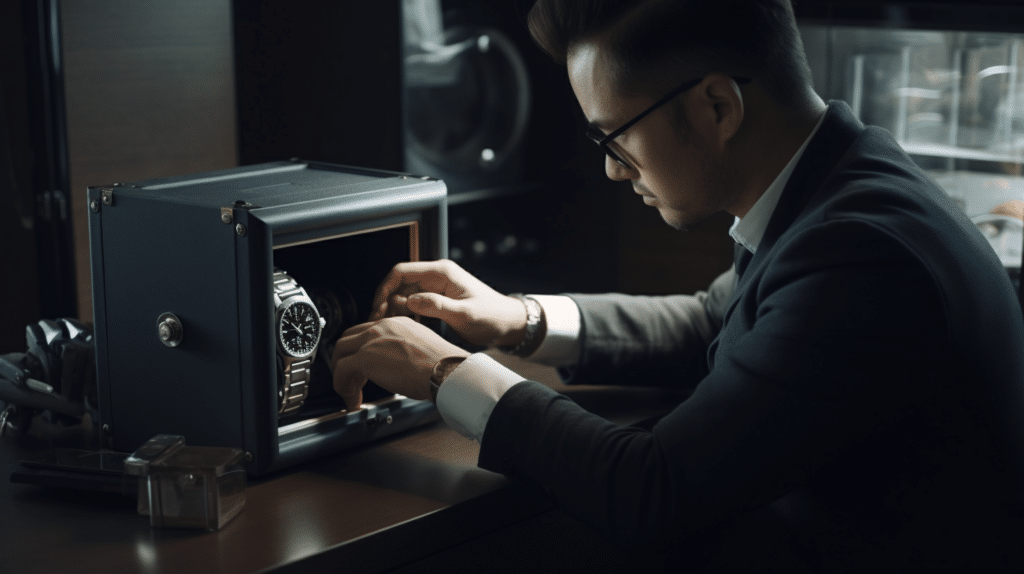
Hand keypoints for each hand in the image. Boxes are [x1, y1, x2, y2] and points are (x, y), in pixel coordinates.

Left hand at [331, 316, 469, 410]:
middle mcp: (382, 327)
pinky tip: (350, 397)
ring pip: (340, 352)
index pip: (368, 332)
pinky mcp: (364, 357)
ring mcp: (371, 340)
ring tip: (351, 392)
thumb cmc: (442, 365)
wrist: (445, 369)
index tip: (364, 368)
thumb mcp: (423, 349)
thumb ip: (407, 352)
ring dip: (343, 374)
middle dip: (347, 360)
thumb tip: (402, 367)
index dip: (361, 351)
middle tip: (354, 380)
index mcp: (397, 324)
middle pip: (349, 339)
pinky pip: (340, 369)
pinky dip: (341, 385)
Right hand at [369, 259, 526, 346]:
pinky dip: (405, 314)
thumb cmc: (492, 317)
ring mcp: (437, 288)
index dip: (384, 288)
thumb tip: (409, 302)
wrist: (509, 323)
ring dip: (393, 308)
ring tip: (386, 327)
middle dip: (385, 301)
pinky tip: (402, 327)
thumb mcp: (464, 314)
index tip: (377, 307)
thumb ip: (437, 306)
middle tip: (377, 322)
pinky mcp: (439, 300)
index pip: (401, 271)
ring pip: (404, 294)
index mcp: (441, 272)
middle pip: (400, 283)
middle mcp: (437, 276)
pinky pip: (414, 303)